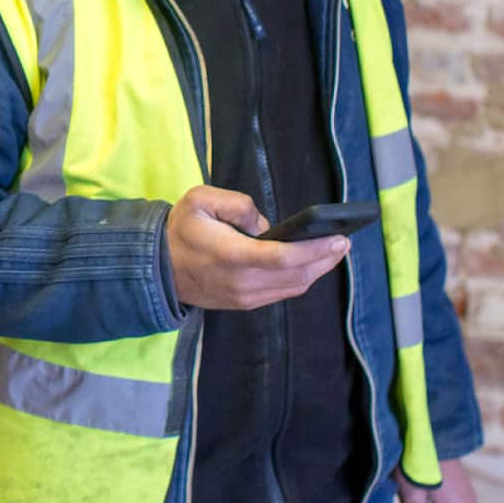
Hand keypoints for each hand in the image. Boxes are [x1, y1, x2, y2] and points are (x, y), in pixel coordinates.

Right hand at [165, 185, 351, 309]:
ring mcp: (245, 297)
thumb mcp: (200, 199)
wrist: (158, 268)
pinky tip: (312, 264)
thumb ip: (237, 203)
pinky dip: (302, 278)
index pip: (284, 257)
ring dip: (318, 270)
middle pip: (297, 276)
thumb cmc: (181, 230)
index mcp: (232, 255)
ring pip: (293, 287)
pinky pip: (282, 292)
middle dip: (326, 259)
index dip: (316, 250)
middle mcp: (242, 282)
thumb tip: (265, 224)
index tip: (339, 239)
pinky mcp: (245, 303)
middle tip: (345, 241)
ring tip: (335, 251)